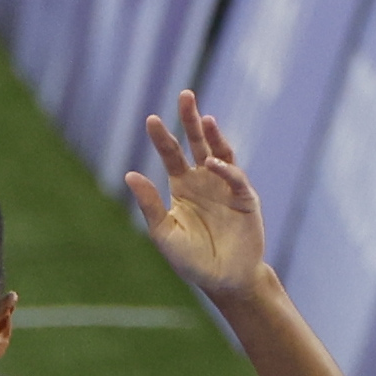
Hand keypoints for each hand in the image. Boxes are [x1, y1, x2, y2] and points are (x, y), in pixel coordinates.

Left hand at [125, 91, 269, 302]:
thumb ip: (149, 204)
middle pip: (197, 143)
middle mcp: (205, 181)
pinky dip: (224, 170)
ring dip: (213, 135)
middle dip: (191, 120)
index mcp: (183, 187)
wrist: (222, 280)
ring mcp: (226, 187)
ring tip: (204, 118)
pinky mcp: (245, 198)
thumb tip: (130, 175)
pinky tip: (211, 163)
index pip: (172, 155)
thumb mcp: (164, 232)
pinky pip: (235, 179)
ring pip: (220, 152)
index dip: (163, 138)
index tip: (151, 119)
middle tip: (184, 95)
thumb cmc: (192, 260)